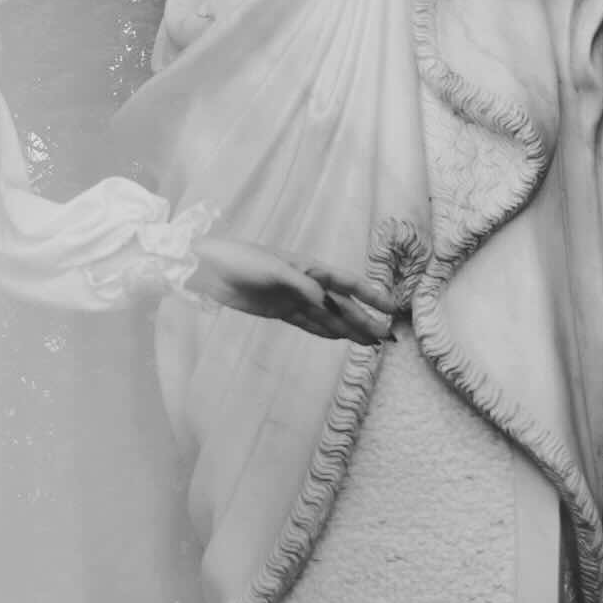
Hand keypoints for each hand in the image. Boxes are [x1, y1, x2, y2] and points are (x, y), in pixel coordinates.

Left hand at [192, 234, 401, 341]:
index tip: (392, 307)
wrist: (210, 268)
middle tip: (386, 338)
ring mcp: (294, 299)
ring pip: (329, 317)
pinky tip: (340, 337)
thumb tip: (327, 302)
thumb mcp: (273, 268)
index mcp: (310, 268)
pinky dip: (325, 331)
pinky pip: (309, 323)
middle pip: (342, 305)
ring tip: (370, 343)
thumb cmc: (242, 259)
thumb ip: (302, 284)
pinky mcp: (280, 311)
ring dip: (349, 329)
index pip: (348, 283)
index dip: (371, 295)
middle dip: (364, 320)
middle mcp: (307, 283)